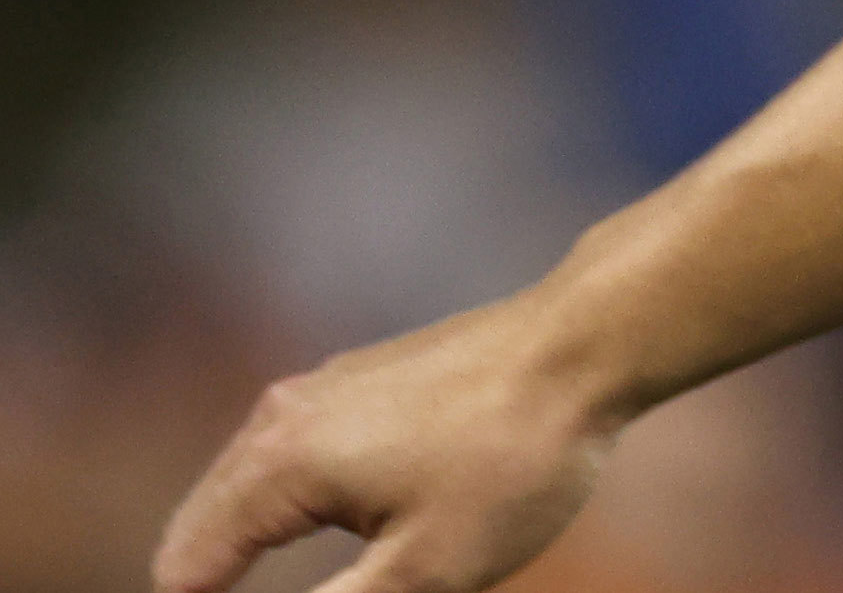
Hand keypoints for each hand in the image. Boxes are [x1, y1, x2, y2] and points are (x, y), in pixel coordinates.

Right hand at [153, 295, 619, 592]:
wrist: (586, 345)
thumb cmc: (515, 458)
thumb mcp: (426, 572)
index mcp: (276, 466)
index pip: (185, 571)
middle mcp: (277, 418)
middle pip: (203, 529)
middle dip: (214, 583)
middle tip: (313, 587)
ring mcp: (317, 390)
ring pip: (245, 489)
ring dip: (250, 544)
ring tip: (294, 582)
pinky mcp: (359, 382)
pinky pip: (289, 455)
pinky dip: (290, 502)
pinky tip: (340, 529)